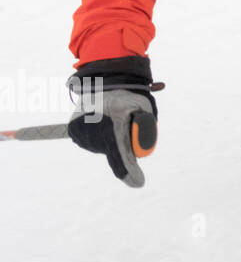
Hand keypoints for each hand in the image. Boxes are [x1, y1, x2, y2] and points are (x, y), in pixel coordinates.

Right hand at [67, 56, 158, 187]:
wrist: (101, 79)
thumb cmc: (126, 93)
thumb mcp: (144, 106)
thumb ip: (146, 126)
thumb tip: (145, 147)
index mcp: (111, 129)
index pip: (121, 158)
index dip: (130, 173)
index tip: (139, 183)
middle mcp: (93, 135)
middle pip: (114, 152)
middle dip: (125, 145)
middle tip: (127, 121)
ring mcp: (81, 134)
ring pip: (104, 147)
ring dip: (111, 138)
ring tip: (113, 117)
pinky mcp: (73, 131)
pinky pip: (93, 141)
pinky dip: (100, 137)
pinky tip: (91, 124)